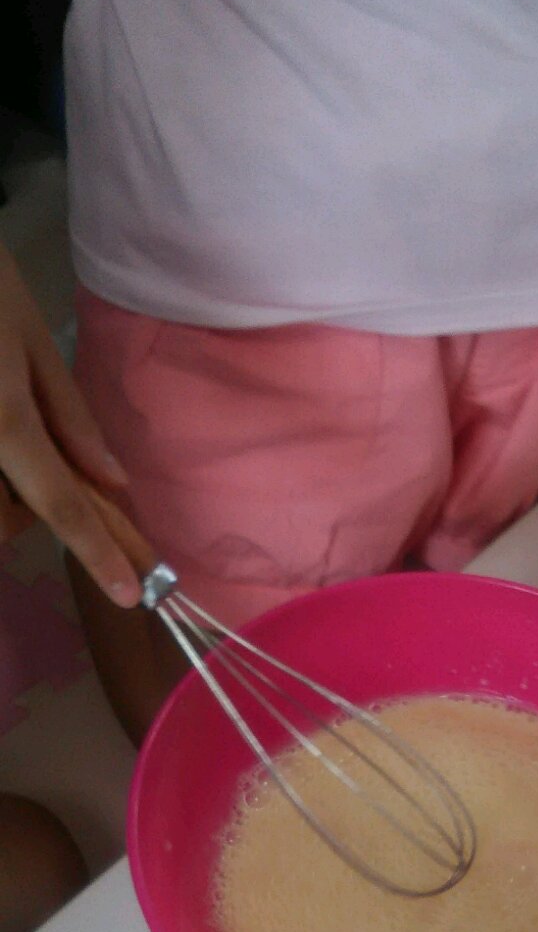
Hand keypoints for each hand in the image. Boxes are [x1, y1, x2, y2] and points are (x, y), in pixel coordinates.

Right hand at [0, 242, 141, 603]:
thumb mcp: (28, 336)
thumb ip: (68, 415)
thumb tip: (111, 481)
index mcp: (2, 420)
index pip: (61, 503)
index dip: (99, 553)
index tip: (131, 595)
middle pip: (4, 520)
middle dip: (25, 509)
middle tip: (31, 455)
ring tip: (4, 427)